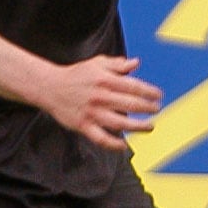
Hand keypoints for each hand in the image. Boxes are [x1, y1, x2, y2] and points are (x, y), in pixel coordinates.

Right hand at [39, 55, 162, 150]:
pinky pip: (100, 138)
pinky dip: (113, 144)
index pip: (134, 86)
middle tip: (156, 109)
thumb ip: (117, 64)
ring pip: (120, 123)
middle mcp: (100, 96)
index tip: (158, 96)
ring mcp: (92, 113)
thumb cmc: (76, 75)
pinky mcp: (83, 125)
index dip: (149, 92)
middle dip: (148, 108)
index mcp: (105, 80)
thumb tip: (136, 63)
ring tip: (150, 126)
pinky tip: (123, 145)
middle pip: (130, 104)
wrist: (49, 86)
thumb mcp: (96, 64)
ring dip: (138, 127)